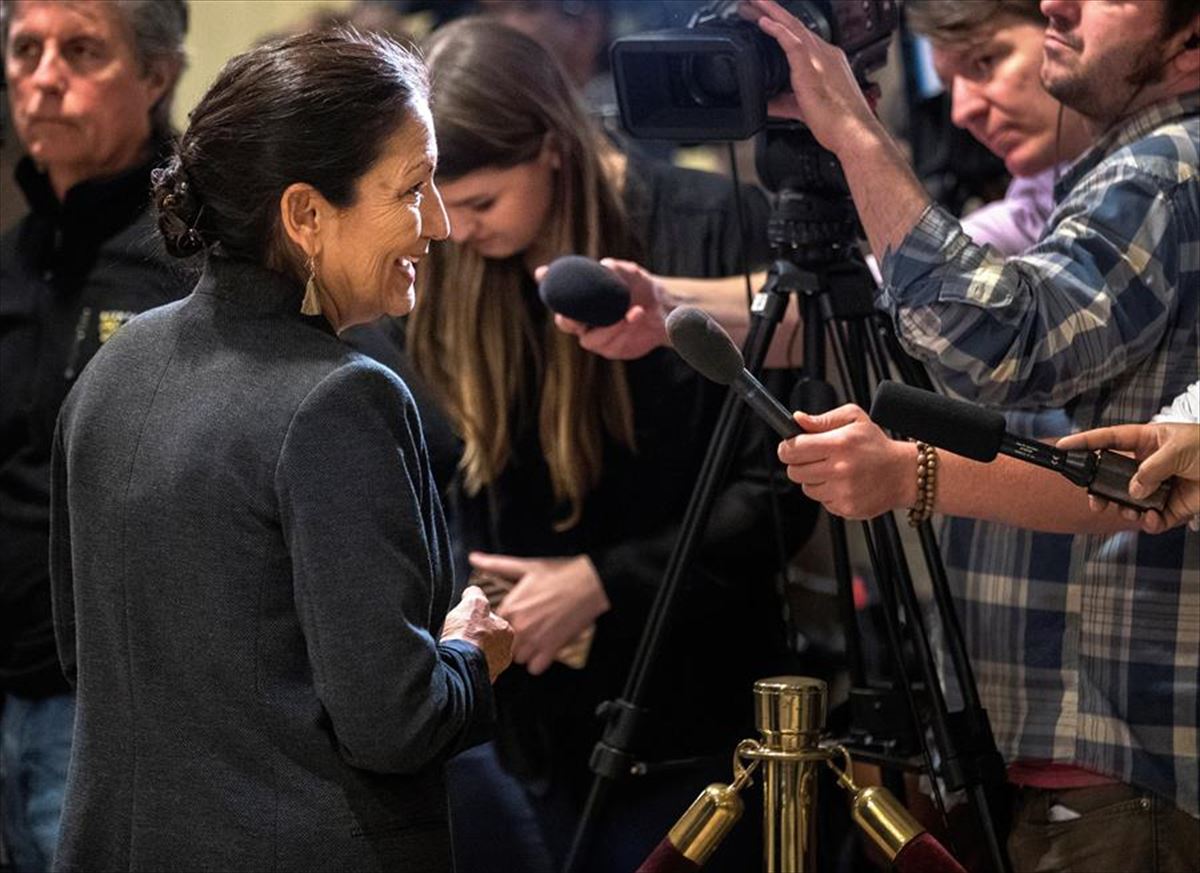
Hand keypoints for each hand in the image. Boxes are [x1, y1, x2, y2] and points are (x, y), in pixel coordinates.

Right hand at [440, 585, 513, 681]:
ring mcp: (494, 670)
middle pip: (488, 641)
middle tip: (460, 635)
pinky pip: (471, 671)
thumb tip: (473, 591)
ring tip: (455, 649)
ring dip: (469, 653)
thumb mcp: (472, 602)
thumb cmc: (468, 633)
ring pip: (480, 657)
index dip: (477, 619)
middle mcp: (505, 653)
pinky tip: (454, 661)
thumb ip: (475, 594)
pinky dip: (464, 666)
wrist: (458, 663)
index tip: (466, 620)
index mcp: (507, 632)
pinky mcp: (480, 682)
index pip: (493, 622)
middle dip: (475, 638)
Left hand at [468, 552, 610, 675]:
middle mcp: (519, 626)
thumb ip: (496, 564)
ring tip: (536, 637)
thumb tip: (474, 558)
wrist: (588, 584)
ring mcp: (535, 640)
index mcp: (510, 608)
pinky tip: (545, 648)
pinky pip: (535, 668)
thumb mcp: (525, 567)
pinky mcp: (551, 650)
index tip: (512, 621)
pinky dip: (539, 662)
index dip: (500, 626)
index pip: (492, 628)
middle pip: (503, 646)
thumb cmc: (560, 575)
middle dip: (512, 640)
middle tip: (527, 629)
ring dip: (525, 651)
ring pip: (518, 658)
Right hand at [541, 258, 670, 359]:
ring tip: (631, 311)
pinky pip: (610, 344)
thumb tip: (604, 265)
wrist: (663, 307)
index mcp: (581, 298)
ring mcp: (596, 336)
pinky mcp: (612, 348)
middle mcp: (584, 319)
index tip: (543, 274)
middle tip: (576, 315)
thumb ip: (614, 269)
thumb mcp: (628, 273)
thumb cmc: (639, 286)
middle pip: (565, 322)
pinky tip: (636, 315)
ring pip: (589, 339)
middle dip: (569, 319)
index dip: (548, 286)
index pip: (558, 294)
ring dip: (609, 326)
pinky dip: (623, 329)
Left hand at [739, 0, 879, 153]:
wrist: (853, 133)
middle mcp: (825, 54)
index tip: (765, 20)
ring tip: (751, 3)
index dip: (782, 26)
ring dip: (770, 12)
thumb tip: (766, 104)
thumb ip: (783, 103)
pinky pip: (792, 40)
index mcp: (826, 62)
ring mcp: (819, 58)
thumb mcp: (803, 110)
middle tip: (751, 3)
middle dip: (772, 11)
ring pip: (791, 26)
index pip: (800, 37)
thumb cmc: (838, 124)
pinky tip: (762, 21)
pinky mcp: (812, 67)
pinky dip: (776, 29)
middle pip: (794, 25)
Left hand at [778, 404, 914, 518]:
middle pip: (794, 471)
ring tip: (834, 470)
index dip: (787, 448)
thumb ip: (823, 419)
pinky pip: (822, 502)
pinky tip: (844, 484)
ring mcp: (843, 491)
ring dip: (814, 480)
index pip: (793, 449)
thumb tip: (798, 419)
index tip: (789, 447)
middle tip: (815, 458)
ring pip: (806, 489)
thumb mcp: (854, 419)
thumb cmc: (877, 445)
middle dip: (799, 464)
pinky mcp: (846, 508)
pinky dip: (829, 494)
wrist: (903, 473)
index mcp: (839, 444)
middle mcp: (840, 469)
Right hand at [1058, 422, 1199, 532]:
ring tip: (1128, 511)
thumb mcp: (1178, 449)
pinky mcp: (1171, 508)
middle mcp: (1148, 465)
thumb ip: (1150, 469)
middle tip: (1094, 500)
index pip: (1109, 440)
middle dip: (1100, 490)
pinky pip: (1151, 519)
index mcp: (1147, 442)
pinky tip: (1151, 519)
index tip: (1064, 448)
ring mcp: (1158, 487)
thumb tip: (1133, 490)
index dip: (1085, 442)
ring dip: (1124, 509)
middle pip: (1113, 476)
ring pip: (1128, 501)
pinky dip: (1148, 523)